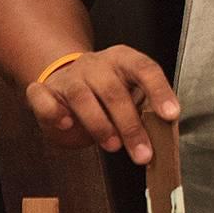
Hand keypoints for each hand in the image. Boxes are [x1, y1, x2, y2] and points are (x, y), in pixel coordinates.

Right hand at [24, 45, 178, 163]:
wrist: (66, 81)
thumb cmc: (106, 93)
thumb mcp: (130, 94)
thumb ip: (145, 110)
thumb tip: (163, 134)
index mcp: (123, 60)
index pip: (145, 69)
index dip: (159, 91)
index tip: (170, 115)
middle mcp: (96, 64)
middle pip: (114, 91)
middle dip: (130, 126)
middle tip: (143, 152)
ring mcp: (69, 76)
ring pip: (82, 97)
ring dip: (100, 125)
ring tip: (113, 146)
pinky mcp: (44, 90)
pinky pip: (43, 98)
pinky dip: (54, 113)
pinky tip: (66, 125)